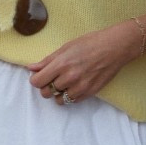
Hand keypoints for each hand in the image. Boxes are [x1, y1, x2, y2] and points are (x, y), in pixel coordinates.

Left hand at [29, 19, 143, 103]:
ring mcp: (80, 87)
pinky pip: (72, 101)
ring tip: (65, 83)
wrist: (114, 48)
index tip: (40, 76)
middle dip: (46, 87)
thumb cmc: (90, 43)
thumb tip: (31, 68)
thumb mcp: (66, 48)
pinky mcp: (90, 93)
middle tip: (52, 79)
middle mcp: (70, 78)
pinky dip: (70, 95)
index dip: (36, 79)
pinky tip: (74, 85)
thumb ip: (48, 60)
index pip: (38, 81)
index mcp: (61, 64)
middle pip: (46, 93)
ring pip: (58, 100)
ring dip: (58, 93)